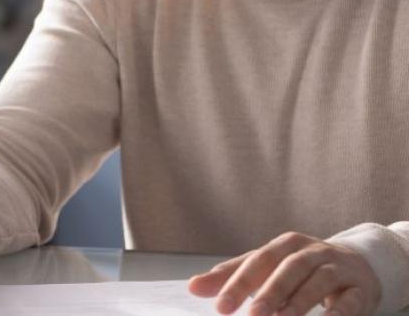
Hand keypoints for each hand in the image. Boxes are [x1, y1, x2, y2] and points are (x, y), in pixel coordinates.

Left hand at [188, 232, 380, 315]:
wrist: (358, 265)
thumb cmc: (301, 269)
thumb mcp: (267, 268)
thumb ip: (232, 276)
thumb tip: (193, 287)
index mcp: (285, 245)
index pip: (258, 261)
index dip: (239, 283)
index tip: (221, 307)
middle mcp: (312, 252)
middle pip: (289, 268)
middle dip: (270, 292)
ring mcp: (339, 268)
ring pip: (319, 281)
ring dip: (300, 302)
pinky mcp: (361, 289)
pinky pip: (350, 300)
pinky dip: (338, 313)